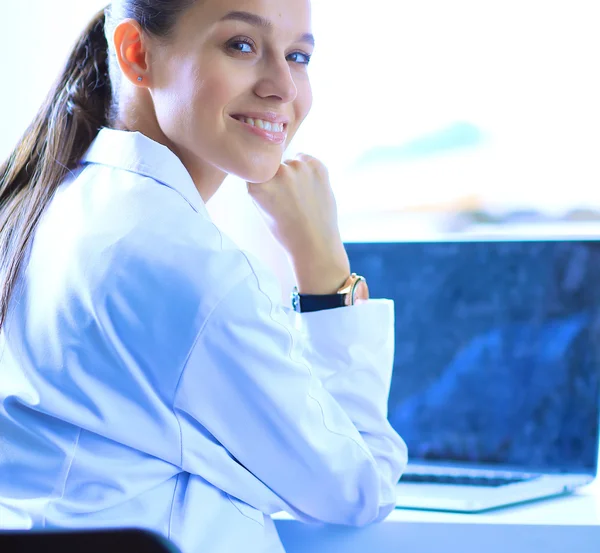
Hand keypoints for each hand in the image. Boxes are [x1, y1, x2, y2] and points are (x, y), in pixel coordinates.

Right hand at [247, 154, 349, 294]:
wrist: (314, 244)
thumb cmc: (285, 230)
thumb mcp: (260, 206)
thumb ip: (259, 182)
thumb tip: (263, 158)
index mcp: (258, 184)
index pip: (253, 168)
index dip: (261, 179)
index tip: (268, 193)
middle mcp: (277, 172)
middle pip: (272, 164)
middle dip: (277, 175)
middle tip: (287, 198)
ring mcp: (299, 168)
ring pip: (290, 162)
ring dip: (293, 173)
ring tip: (300, 198)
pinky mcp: (317, 166)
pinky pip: (306, 159)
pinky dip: (308, 170)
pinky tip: (310, 189)